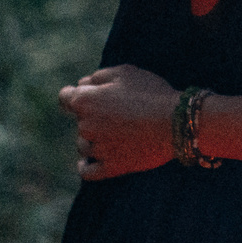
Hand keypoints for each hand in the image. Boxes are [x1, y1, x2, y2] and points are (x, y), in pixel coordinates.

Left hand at [57, 64, 178, 180]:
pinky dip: (86, 165)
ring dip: (94, 139)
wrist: (176, 123)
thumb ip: (98, 76)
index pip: (65, 97)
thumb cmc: (151, 93)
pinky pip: (87, 170)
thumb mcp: (125, 72)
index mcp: (85, 101)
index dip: (76, 94)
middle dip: (93, 116)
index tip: (88, 95)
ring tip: (119, 133)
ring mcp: (97, 149)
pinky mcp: (110, 167)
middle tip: (119, 112)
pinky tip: (89, 162)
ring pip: (84, 145)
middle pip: (80, 121)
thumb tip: (82, 84)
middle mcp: (85, 126)